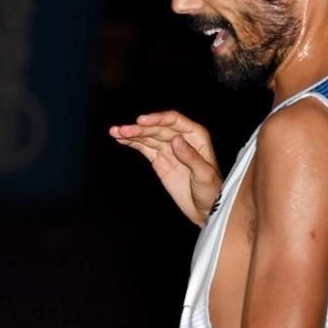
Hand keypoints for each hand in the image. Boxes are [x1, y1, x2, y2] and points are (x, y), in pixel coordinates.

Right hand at [110, 110, 221, 225]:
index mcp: (197, 137)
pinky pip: (144, 147)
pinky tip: (120, 138)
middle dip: (140, 128)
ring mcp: (169, 148)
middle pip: (157, 128)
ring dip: (131, 133)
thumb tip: (176, 140)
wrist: (205, 208)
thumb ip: (191, 157)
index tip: (142, 121)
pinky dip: (132, 142)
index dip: (157, 119)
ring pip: (148, 136)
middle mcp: (182, 139)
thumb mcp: (204, 175)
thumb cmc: (212, 191)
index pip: (175, 121)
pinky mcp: (159, 159)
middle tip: (123, 130)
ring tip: (115, 131)